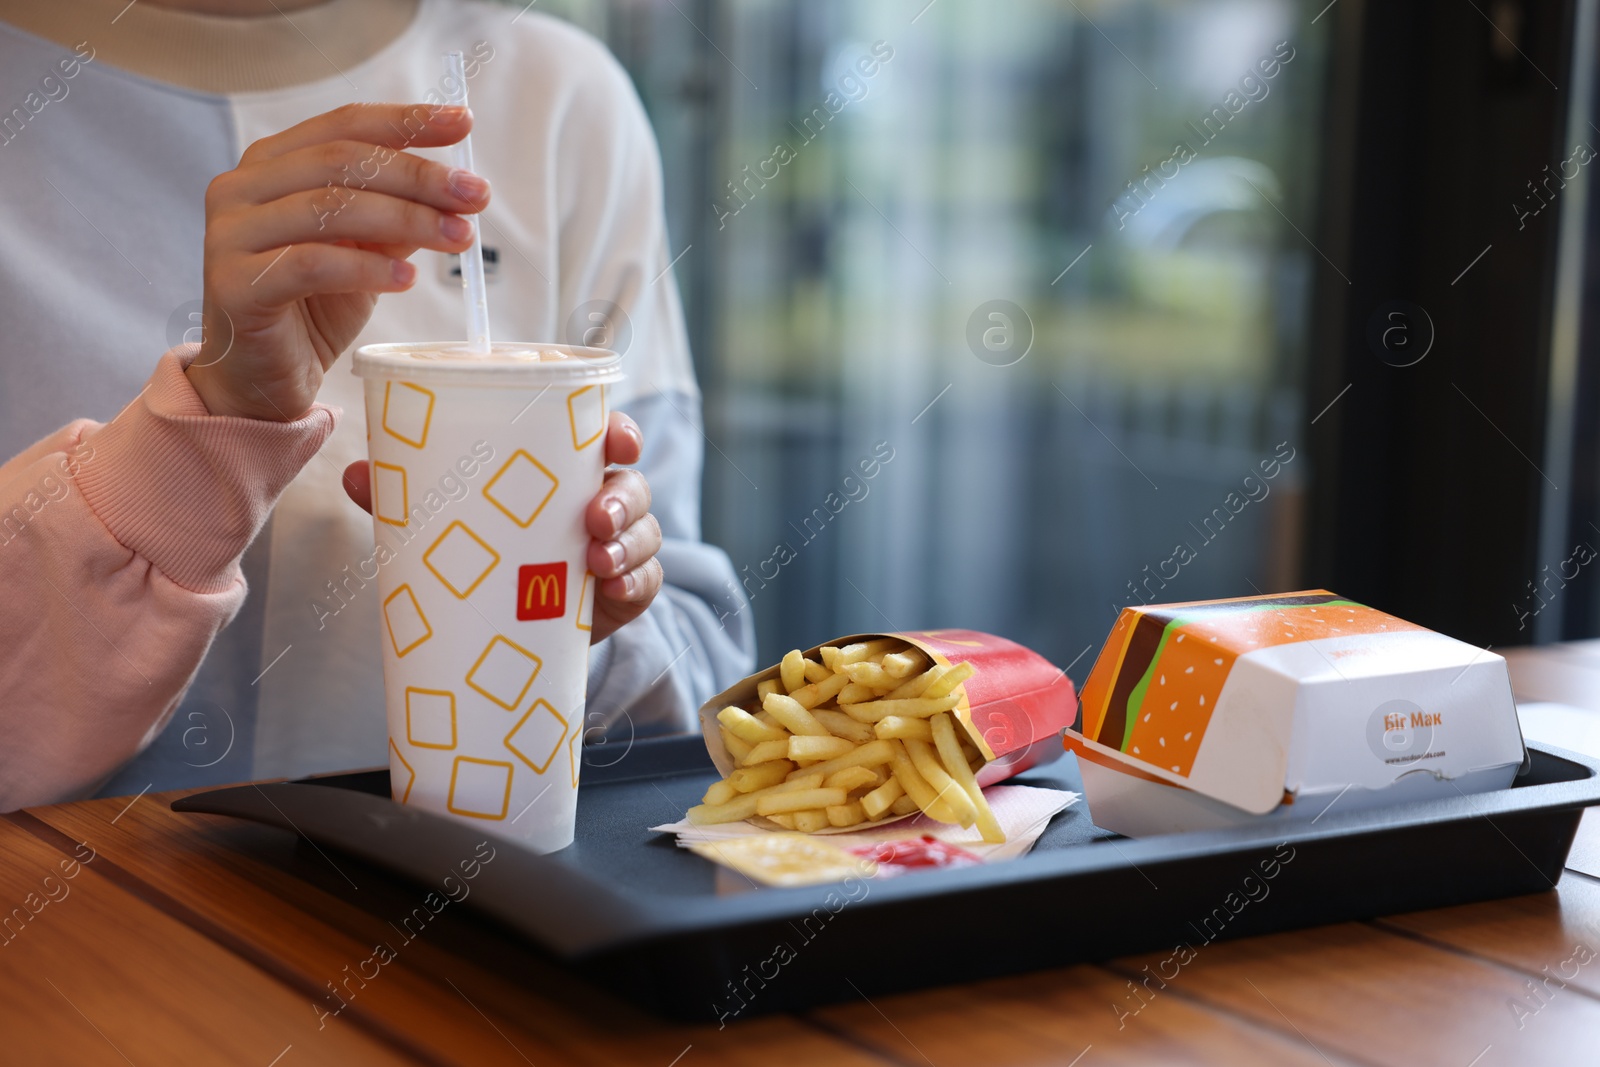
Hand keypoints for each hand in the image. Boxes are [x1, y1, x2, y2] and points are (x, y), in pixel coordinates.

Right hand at [185, 103, 490, 420]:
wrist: (263, 379)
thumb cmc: (313, 308)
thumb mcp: (365, 251)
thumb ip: (397, 215)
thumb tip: (459, 189)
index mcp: (272, 164)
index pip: (344, 127)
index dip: (406, 122)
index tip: (464, 123)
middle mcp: (242, 188)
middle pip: (342, 163)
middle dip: (418, 177)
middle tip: (476, 195)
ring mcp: (230, 234)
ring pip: (329, 209)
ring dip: (405, 220)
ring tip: (458, 237)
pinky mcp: (234, 284)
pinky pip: (312, 265)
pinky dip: (367, 268)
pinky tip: (406, 278)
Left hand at [340, 412, 663, 643]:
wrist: (510, 628)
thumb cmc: (486, 554)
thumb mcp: (449, 523)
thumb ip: (409, 499)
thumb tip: (357, 474)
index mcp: (566, 473)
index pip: (606, 439)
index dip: (620, 434)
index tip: (618, 442)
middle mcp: (601, 503)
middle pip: (633, 484)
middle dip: (624, 495)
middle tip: (596, 515)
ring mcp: (618, 548)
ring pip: (646, 532)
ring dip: (629, 541)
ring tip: (598, 558)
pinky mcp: (624, 593)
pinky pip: (646, 583)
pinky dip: (634, 581)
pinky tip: (611, 586)